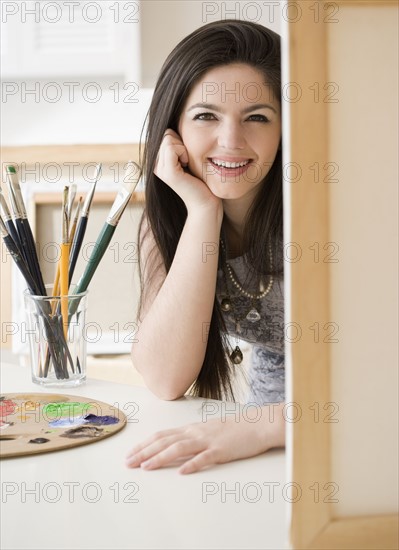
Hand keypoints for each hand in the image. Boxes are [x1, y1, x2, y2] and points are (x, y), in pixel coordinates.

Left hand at [125, 404, 284, 473]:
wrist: (257, 424)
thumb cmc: (233, 429)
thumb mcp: (208, 430)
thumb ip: (192, 437)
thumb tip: (174, 446)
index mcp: (191, 429)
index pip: (162, 435)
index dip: (144, 444)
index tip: (130, 454)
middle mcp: (195, 433)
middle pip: (165, 441)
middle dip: (144, 452)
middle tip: (128, 462)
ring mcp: (208, 441)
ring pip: (179, 448)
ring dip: (160, 458)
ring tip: (146, 467)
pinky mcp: (221, 450)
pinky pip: (204, 458)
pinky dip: (192, 465)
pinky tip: (182, 472)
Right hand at [154, 129, 220, 213]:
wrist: (206, 202)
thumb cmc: (202, 181)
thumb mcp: (189, 158)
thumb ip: (180, 145)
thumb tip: (176, 126)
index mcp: (160, 161)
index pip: (165, 134)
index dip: (179, 140)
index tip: (187, 157)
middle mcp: (156, 165)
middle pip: (166, 134)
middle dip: (181, 142)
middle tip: (188, 160)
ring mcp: (160, 169)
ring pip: (168, 138)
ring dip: (183, 147)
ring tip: (187, 164)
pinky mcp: (168, 173)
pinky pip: (171, 147)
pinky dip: (183, 152)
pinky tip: (187, 164)